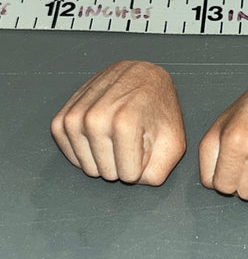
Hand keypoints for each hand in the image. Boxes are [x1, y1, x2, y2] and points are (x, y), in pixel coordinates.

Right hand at [51, 61, 185, 184]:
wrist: (141, 76)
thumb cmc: (159, 109)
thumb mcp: (173, 142)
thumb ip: (158, 171)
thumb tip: (133, 182)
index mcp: (125, 123)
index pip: (128, 176)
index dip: (140, 165)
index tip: (144, 145)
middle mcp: (96, 118)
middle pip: (106, 173)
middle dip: (121, 164)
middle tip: (130, 139)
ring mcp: (76, 117)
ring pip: (87, 167)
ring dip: (103, 160)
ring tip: (116, 137)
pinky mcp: (63, 117)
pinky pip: (68, 153)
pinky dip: (83, 154)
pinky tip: (99, 141)